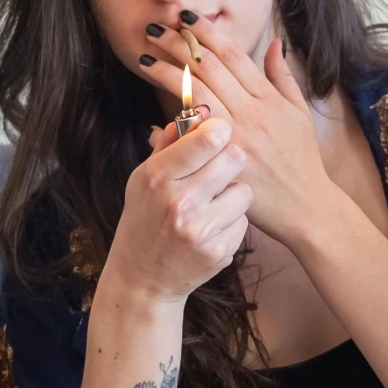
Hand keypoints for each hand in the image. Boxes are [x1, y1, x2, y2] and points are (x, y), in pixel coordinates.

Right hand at [106, 112, 252, 304]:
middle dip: (230, 160)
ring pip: (244, 191)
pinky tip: (212, 228)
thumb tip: (197, 110)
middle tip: (220, 170)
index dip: (220, 130)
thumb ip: (170, 145)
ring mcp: (200, 230)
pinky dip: (232, 222)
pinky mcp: (218, 252)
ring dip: (233, 194)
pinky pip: (243, 221)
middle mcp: (179, 202)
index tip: (219, 133)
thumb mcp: (144, 178)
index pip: (207, 138)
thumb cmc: (145, 219)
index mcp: (158, 177)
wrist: (143, 278)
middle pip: (234, 158)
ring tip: (213, 204)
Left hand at [135, 26, 331, 242]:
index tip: (185, 18)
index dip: (207, 32)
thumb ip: (283, 77)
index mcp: (268, 98)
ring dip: (167, 71)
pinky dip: (173, 113)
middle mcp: (251, 113)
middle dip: (179, 44)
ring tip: (145, 56)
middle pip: (209, 68)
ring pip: (195, 94)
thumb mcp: (299, 113)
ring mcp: (234, 137)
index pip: (233, 54)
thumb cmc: (302, 160)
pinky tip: (155, 101)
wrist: (305, 207)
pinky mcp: (221, 162)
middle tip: (154, 29)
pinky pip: (192, 133)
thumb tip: (274, 43)